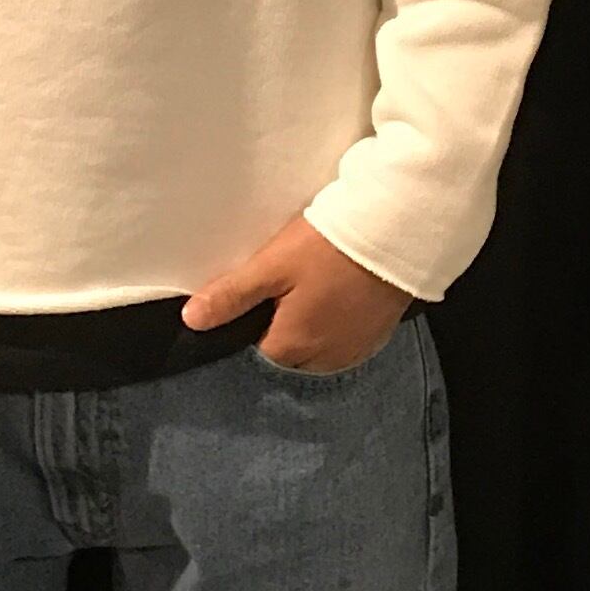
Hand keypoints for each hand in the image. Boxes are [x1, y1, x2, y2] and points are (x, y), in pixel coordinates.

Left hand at [183, 214, 411, 374]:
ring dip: (313, 329)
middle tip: (287, 288)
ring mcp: (356, 350)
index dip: (252, 323)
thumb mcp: (273, 265)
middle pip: (290, 353)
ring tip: (315, 290)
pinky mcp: (379, 336)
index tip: (259, 296)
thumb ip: (232, 296)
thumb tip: (191, 321)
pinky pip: (347, 341)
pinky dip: (339, 325)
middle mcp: (325, 360)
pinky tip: (340, 296)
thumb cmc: (329, 247)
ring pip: (319, 349)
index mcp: (293, 347)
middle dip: (283, 328)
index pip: (256, 351)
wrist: (397, 230)